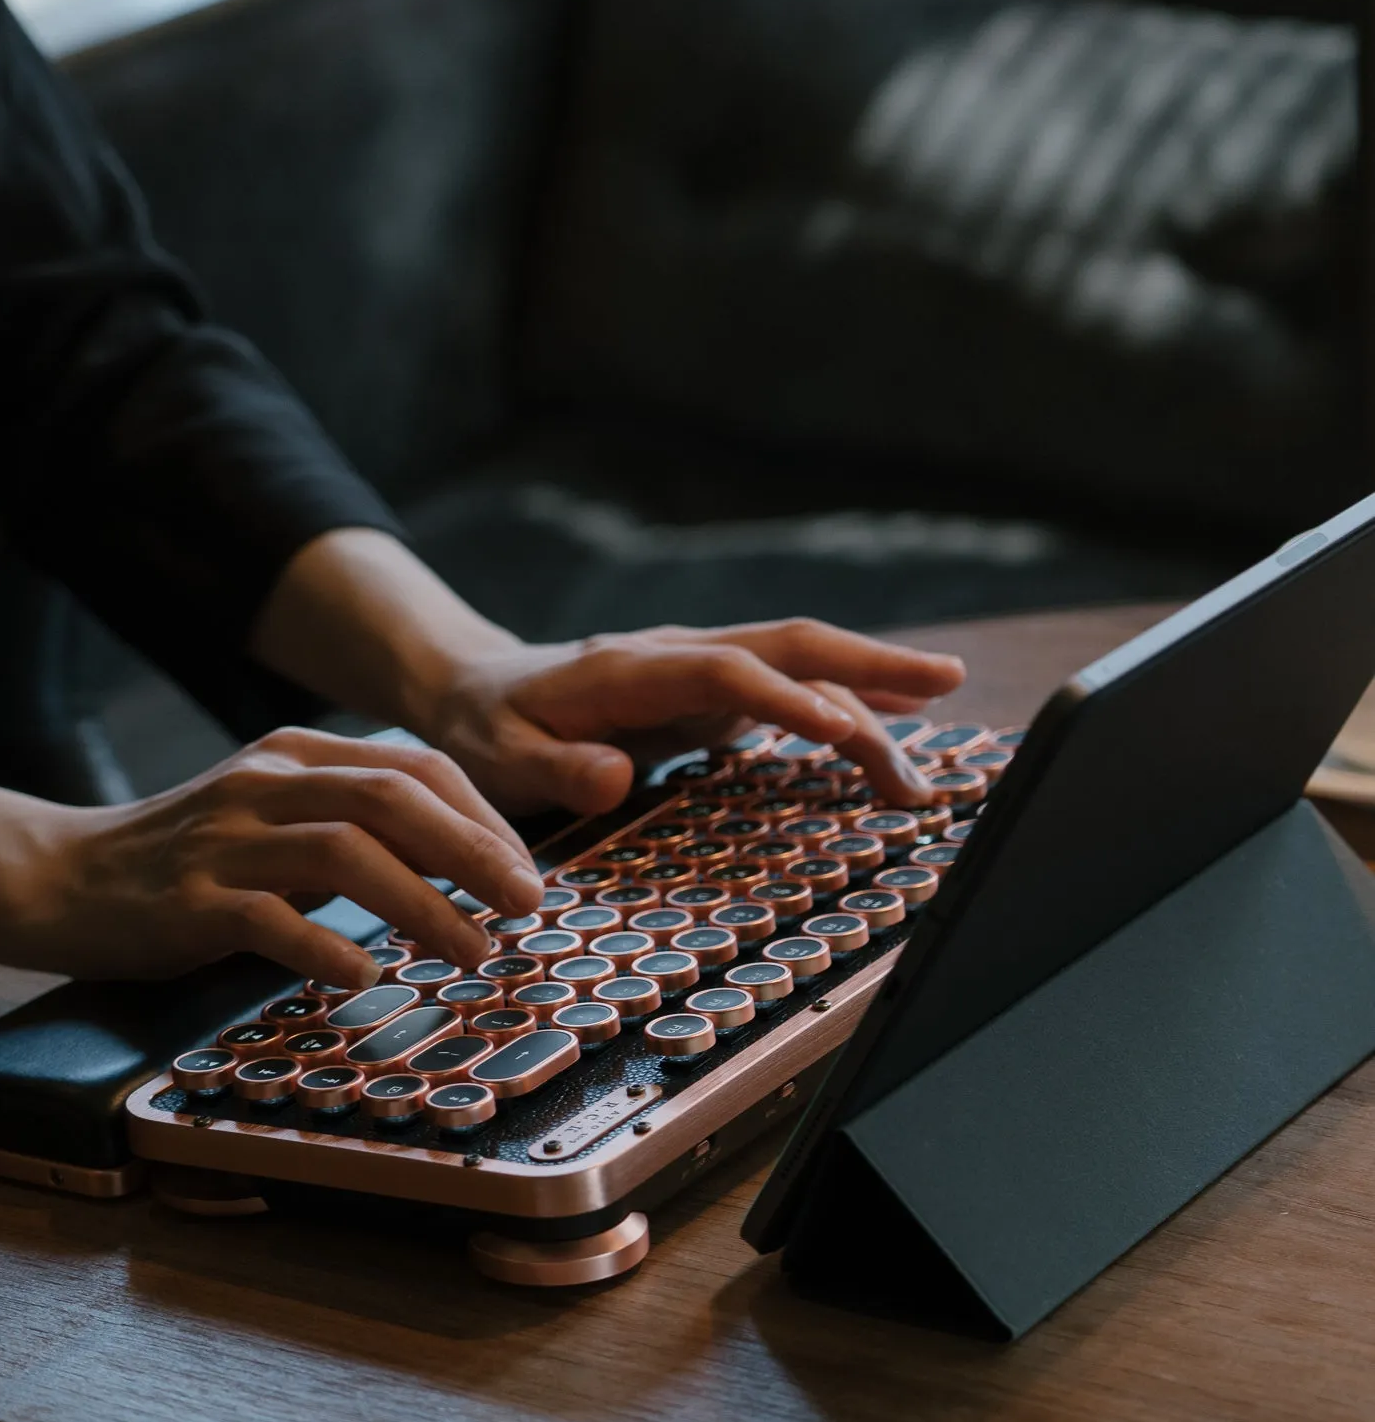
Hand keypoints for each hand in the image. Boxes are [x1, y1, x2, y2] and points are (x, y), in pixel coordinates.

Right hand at [0, 731, 543, 985]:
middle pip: (391, 798)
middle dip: (472, 852)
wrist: (60, 877)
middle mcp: (264, 782)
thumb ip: (354, 827)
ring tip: (472, 950)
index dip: (481, 817)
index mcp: (295, 753)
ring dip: (422, 904)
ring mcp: (224, 839)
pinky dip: (327, 948)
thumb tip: (462, 864)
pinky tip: (364, 978)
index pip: (413, 766)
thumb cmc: (190, 860)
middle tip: (524, 907)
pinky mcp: (188, 901)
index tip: (524, 871)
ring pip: (343, 852)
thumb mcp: (276, 820)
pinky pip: (270, 920)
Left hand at [419, 619, 967, 815]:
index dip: (784, 699)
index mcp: (628, 669)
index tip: (841, 730)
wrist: (475, 687)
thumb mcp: (499, 756)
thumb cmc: (486, 729)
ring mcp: (698, 668)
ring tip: (942, 710)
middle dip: (865, 662)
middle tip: (946, 684)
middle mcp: (677, 655)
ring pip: (797, 662)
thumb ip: (556, 771)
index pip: (723, 673)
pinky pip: (787, 687)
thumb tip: (617, 777)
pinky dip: (843, 697)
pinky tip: (892, 718)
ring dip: (870, 682)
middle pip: (784, 645)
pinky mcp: (708, 691)